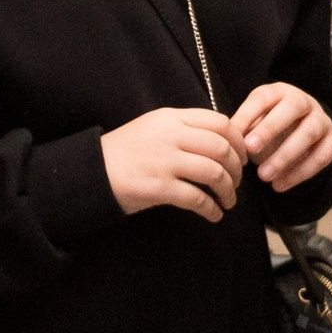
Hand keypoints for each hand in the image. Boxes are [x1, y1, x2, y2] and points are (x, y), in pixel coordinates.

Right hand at [102, 105, 243, 222]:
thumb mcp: (154, 128)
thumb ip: (184, 129)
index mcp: (171, 117)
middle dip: (237, 168)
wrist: (90, 172)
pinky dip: (212, 209)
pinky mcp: (158, 187)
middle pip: (222, 147)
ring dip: (228, 190)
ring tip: (228, 200)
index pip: (220, 122)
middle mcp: (170, 135)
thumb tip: (223, 142)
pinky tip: (214, 215)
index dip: (239, 141)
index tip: (241, 157)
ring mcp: (164, 161)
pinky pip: (197, 198)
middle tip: (237, 182)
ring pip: (214, 173)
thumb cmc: (125, 152)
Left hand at [232, 81, 331, 191]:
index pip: (264, 97)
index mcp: (279, 92)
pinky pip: (322, 156)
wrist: (299, 134)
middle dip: (270, 128)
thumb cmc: (268, 128)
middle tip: (251, 149)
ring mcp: (322, 120)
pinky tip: (279, 185)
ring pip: (309, 133)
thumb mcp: (253, 123)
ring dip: (285, 155)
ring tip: (263, 176)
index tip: (234, 137)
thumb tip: (228, 142)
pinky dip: (300, 173)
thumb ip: (242, 129)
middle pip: (292, 107)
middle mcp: (305, 101)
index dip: (248, 115)